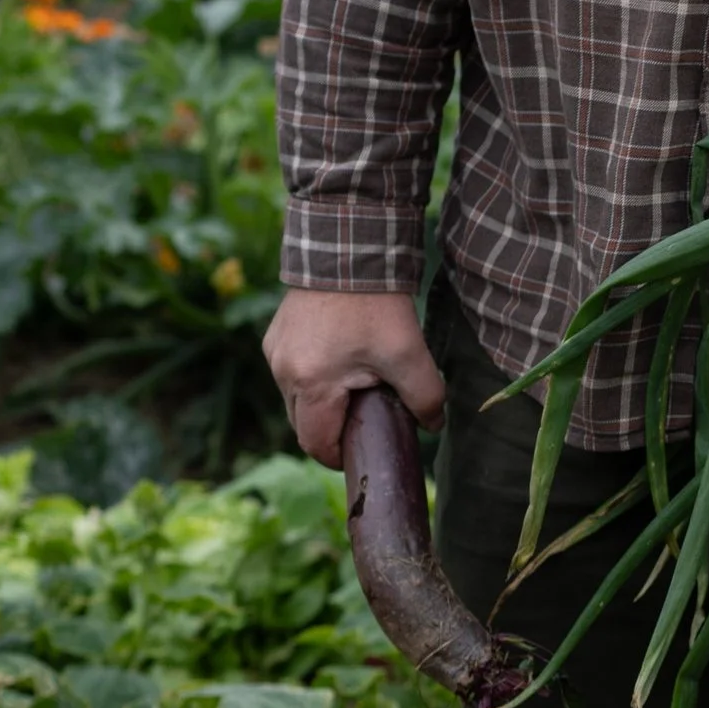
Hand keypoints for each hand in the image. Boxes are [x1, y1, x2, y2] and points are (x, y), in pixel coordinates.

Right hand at [264, 288, 446, 469]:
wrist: (348, 251)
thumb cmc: (377, 306)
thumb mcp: (409, 354)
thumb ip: (426, 398)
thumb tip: (433, 426)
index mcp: (310, 384)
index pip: (316, 443)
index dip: (339, 456)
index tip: (362, 453)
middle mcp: (282, 371)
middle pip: (302, 424)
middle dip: (332, 430)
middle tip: (365, 421)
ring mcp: (275, 352)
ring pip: (295, 398)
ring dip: (322, 403)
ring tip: (357, 386)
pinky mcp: (276, 335)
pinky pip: (292, 372)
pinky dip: (314, 378)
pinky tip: (342, 362)